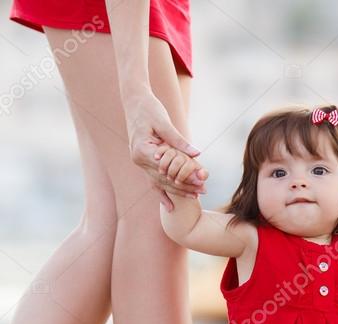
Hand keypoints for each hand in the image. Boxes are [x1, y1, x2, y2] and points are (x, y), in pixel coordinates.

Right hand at [125, 91, 207, 209]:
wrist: (134, 102)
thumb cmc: (149, 109)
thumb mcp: (164, 122)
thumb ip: (178, 140)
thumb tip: (197, 153)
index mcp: (142, 150)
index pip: (166, 169)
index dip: (184, 176)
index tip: (200, 181)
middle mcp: (138, 160)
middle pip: (163, 178)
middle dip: (184, 186)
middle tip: (202, 191)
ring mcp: (139, 162)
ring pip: (159, 182)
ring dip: (177, 190)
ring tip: (195, 196)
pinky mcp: (142, 161)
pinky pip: (152, 180)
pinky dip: (162, 193)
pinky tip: (170, 206)